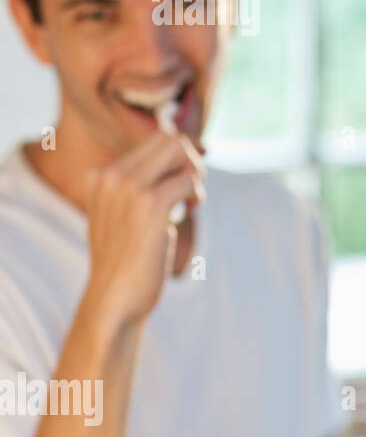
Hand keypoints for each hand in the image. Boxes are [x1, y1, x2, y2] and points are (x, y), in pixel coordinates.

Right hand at [80, 130, 204, 331]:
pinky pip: (190, 180)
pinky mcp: (150, 204)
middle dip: (189, 160)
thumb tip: (195, 148)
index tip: (182, 185)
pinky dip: (196, 193)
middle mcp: (109, 176)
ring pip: (179, 149)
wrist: (115, 297)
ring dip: (193, 173)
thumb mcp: (127, 212)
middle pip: (168, 139)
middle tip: (188, 191)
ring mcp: (127, 187)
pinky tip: (187, 212)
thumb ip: (147, 182)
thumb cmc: (128, 257)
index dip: (178, 161)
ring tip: (187, 202)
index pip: (152, 142)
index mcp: (99, 176)